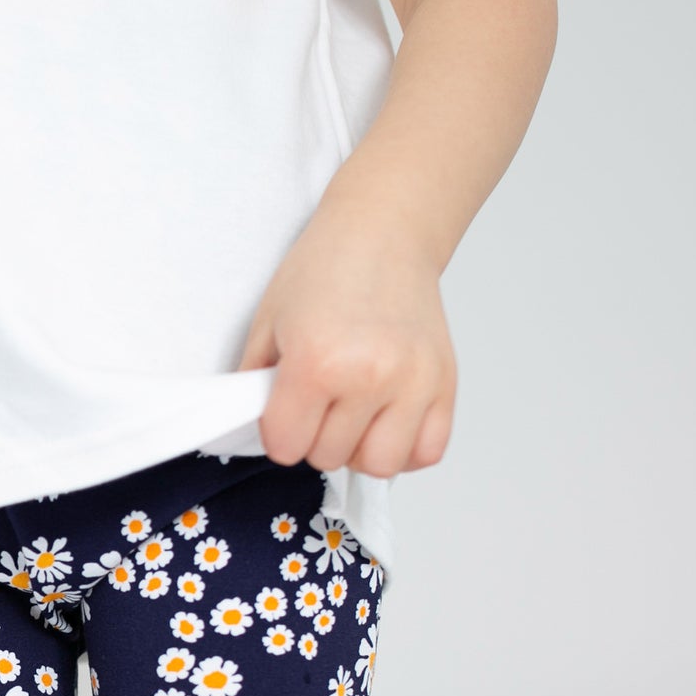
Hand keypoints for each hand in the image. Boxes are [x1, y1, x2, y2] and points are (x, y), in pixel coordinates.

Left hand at [237, 190, 457, 476]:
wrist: (383, 230)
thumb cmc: (325, 269)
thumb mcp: (268, 324)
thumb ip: (256, 386)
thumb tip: (251, 432)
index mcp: (317, 362)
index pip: (286, 447)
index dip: (279, 432)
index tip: (286, 406)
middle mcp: (369, 377)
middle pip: (329, 458)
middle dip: (317, 436)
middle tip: (321, 399)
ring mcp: (412, 383)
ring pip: (379, 465)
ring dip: (360, 449)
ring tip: (354, 414)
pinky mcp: (445, 384)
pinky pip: (426, 452)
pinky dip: (406, 447)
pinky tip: (388, 419)